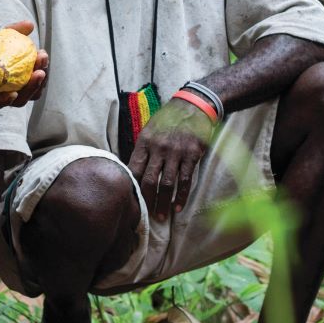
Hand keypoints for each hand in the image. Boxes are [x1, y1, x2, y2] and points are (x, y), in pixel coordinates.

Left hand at [0, 20, 49, 108]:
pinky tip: (13, 93)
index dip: (41, 68)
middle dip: (40, 81)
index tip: (43, 55)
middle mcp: (8, 90)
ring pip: (19, 100)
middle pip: (31, 91)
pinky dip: (6, 100)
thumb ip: (12, 31)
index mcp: (14, 78)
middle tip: (41, 67)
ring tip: (37, 76)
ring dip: (31, 90)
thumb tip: (31, 25)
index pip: (33, 77)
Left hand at [127, 100, 213, 222]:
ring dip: (163, 203)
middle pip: (148, 180)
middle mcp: (159, 148)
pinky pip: (185, 180)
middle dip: (146, 201)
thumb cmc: (169, 119)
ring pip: (167, 184)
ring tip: (161, 216)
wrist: (193, 106)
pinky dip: (181, 196)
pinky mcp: (192, 155)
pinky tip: (177, 207)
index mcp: (144, 141)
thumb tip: (130, 170)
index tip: (129, 200)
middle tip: (144, 215)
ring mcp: (176, 152)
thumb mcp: (150, 128)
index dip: (131, 187)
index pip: (133, 169)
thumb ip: (141, 149)